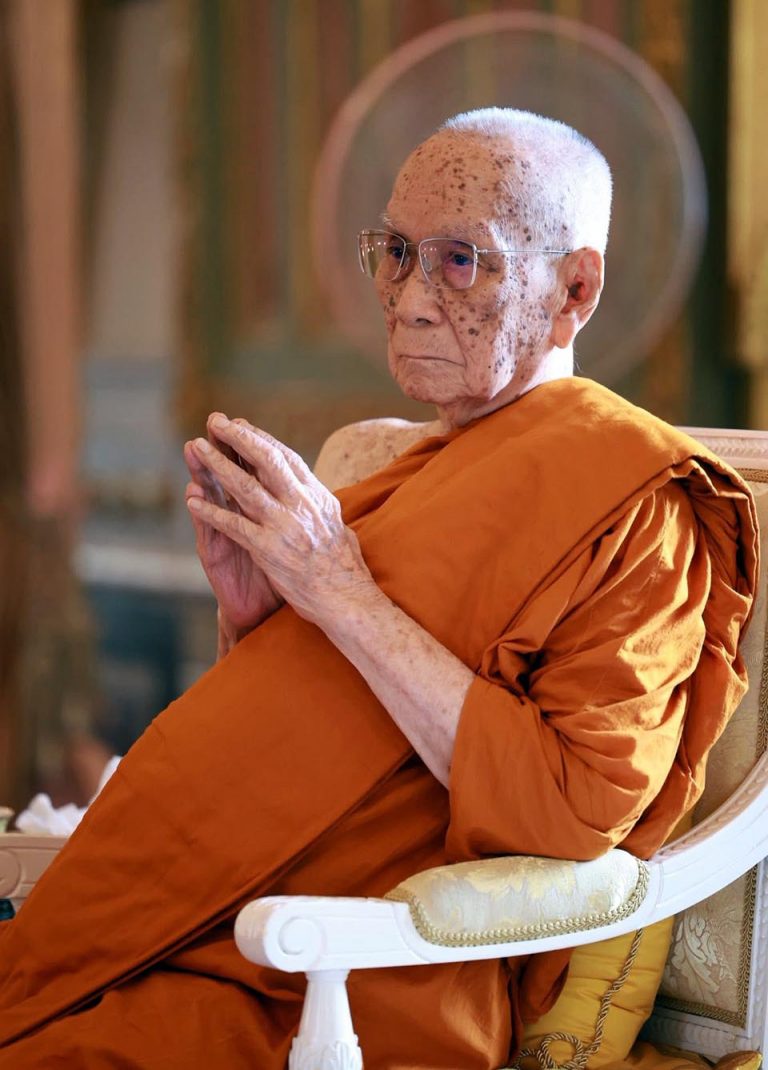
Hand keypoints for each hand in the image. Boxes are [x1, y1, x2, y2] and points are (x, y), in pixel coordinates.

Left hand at [185, 415, 374, 628]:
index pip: (286, 457)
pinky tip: (193, 501)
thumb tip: (313, 490)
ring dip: (216, 465)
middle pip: (265, 460)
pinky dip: (211, 512)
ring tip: (196, 449)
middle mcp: (300, 505)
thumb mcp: (337, 523)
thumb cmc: (344, 566)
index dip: (261, 439)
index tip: (241, 425)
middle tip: (216, 421)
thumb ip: (319, 504)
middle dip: (238, 438)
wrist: (346, 598)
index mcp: (316, 496)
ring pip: (244, 487)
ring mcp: (283, 526)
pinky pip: (233, 525)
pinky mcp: (268, 549)